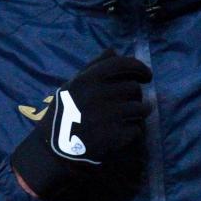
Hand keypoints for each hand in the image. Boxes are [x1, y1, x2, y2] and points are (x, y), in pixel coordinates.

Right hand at [12, 49, 151, 200]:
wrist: (54, 149)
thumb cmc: (63, 114)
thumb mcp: (72, 86)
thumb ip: (93, 66)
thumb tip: (113, 50)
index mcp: (89, 79)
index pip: (124, 64)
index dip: (140, 68)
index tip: (146, 76)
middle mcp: (100, 94)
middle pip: (134, 89)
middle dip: (134, 96)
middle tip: (127, 104)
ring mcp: (108, 116)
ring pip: (141, 109)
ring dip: (139, 113)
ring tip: (129, 118)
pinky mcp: (115, 136)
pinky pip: (137, 129)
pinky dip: (133, 131)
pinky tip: (122, 133)